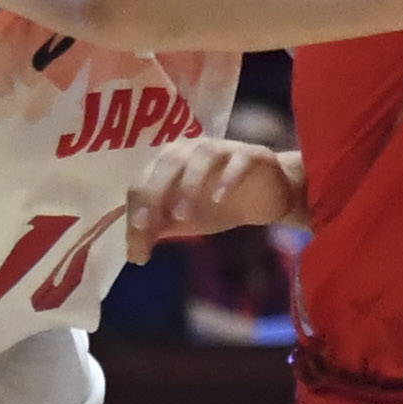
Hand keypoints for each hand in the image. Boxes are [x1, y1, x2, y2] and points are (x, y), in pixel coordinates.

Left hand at [130, 136, 303, 253]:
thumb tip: (135, 254)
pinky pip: (238, 161)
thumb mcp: (183, 221)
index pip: (143, 182)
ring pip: (201, 158)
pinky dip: (227, 178)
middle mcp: (191, 149)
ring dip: (188, 185)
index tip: (137, 248)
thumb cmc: (218, 205)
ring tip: (183, 217)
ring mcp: (223, 149)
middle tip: (147, 226)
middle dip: (153, 195)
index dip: (136, 213)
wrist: (267, 197)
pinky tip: (219, 199)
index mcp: (167, 163)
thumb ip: (158, 229)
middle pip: (167, 164)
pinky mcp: (252, 155)